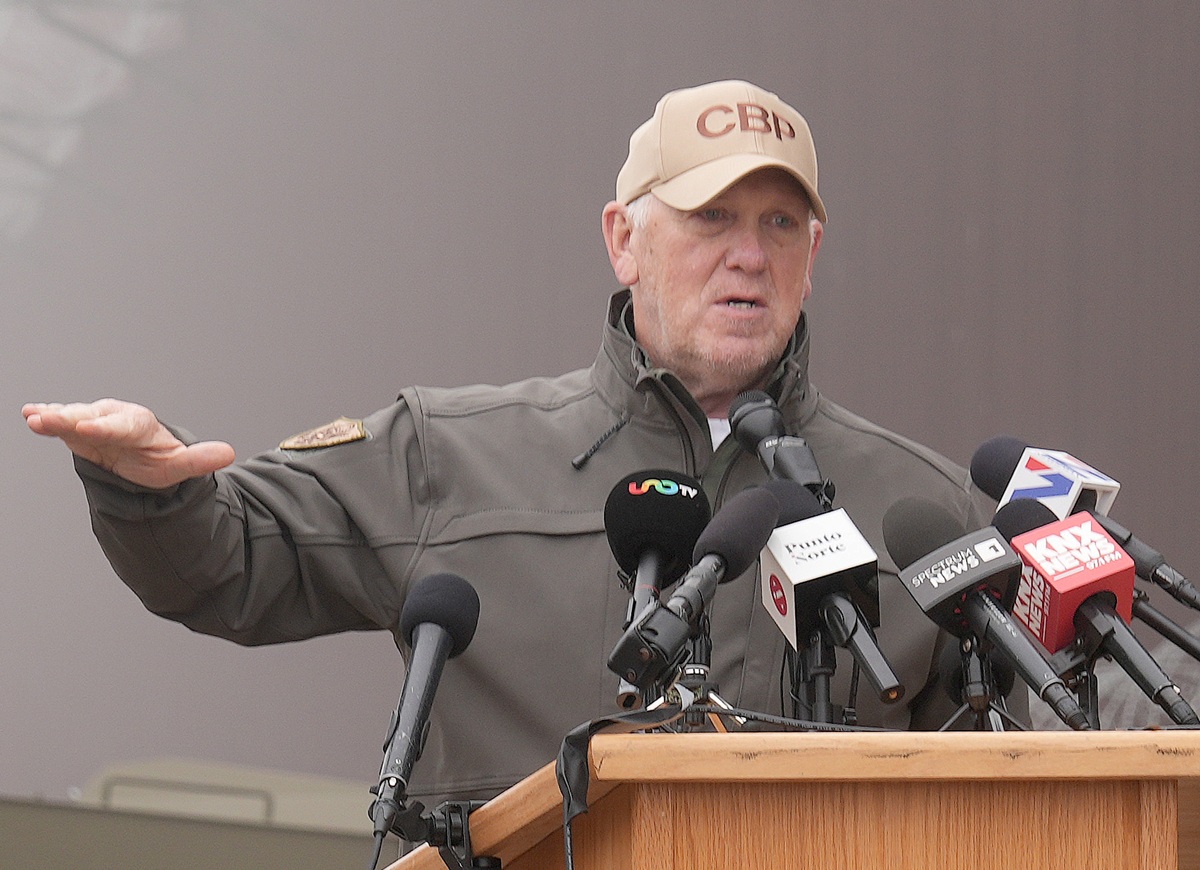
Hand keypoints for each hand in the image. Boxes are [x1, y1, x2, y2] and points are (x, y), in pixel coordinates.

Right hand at [22, 399, 235, 488]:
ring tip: (34, 418)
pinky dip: (46, 417)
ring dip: (53, 417)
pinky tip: (29, 415)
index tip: (89, 430)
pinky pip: (61, 423)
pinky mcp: (77, 430)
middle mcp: (114, 418)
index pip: (121, 426)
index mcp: (139, 424)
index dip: (105, 428)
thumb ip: (200, 459)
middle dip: (71, 419)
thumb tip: (229, 454)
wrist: (145, 456)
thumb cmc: (161, 459)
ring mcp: (94, 422)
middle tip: (50, 420)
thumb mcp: (181, 465)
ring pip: (72, 418)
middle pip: (91, 418)